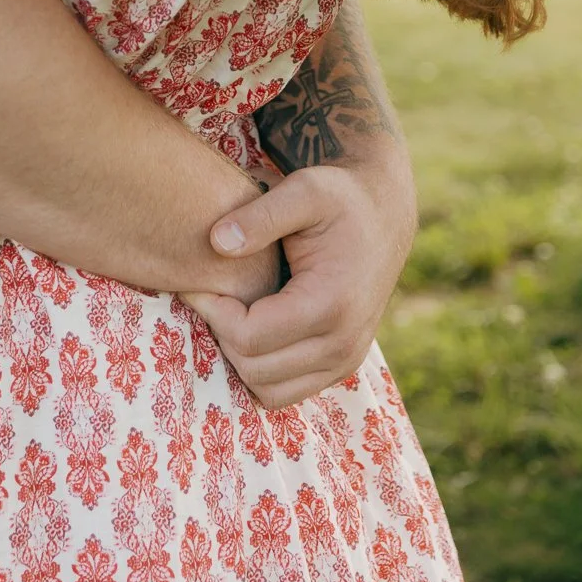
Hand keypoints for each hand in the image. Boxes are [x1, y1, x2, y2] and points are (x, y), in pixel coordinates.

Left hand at [184, 154, 416, 407]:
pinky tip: (252, 324)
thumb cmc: (339, 198)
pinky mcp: (342, 366)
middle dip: (222, 333)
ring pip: (269, 390)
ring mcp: (346, 361)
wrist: (383, 214)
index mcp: (331, 304)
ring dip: (240, 357)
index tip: (198, 281)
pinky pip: (287, 391)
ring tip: (231, 309)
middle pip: (255, 369)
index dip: (213, 311)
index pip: (250, 337)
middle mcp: (344, 344)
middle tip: (210, 294)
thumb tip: (216, 241)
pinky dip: (261, 368)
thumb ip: (259, 215)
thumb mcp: (303, 190)